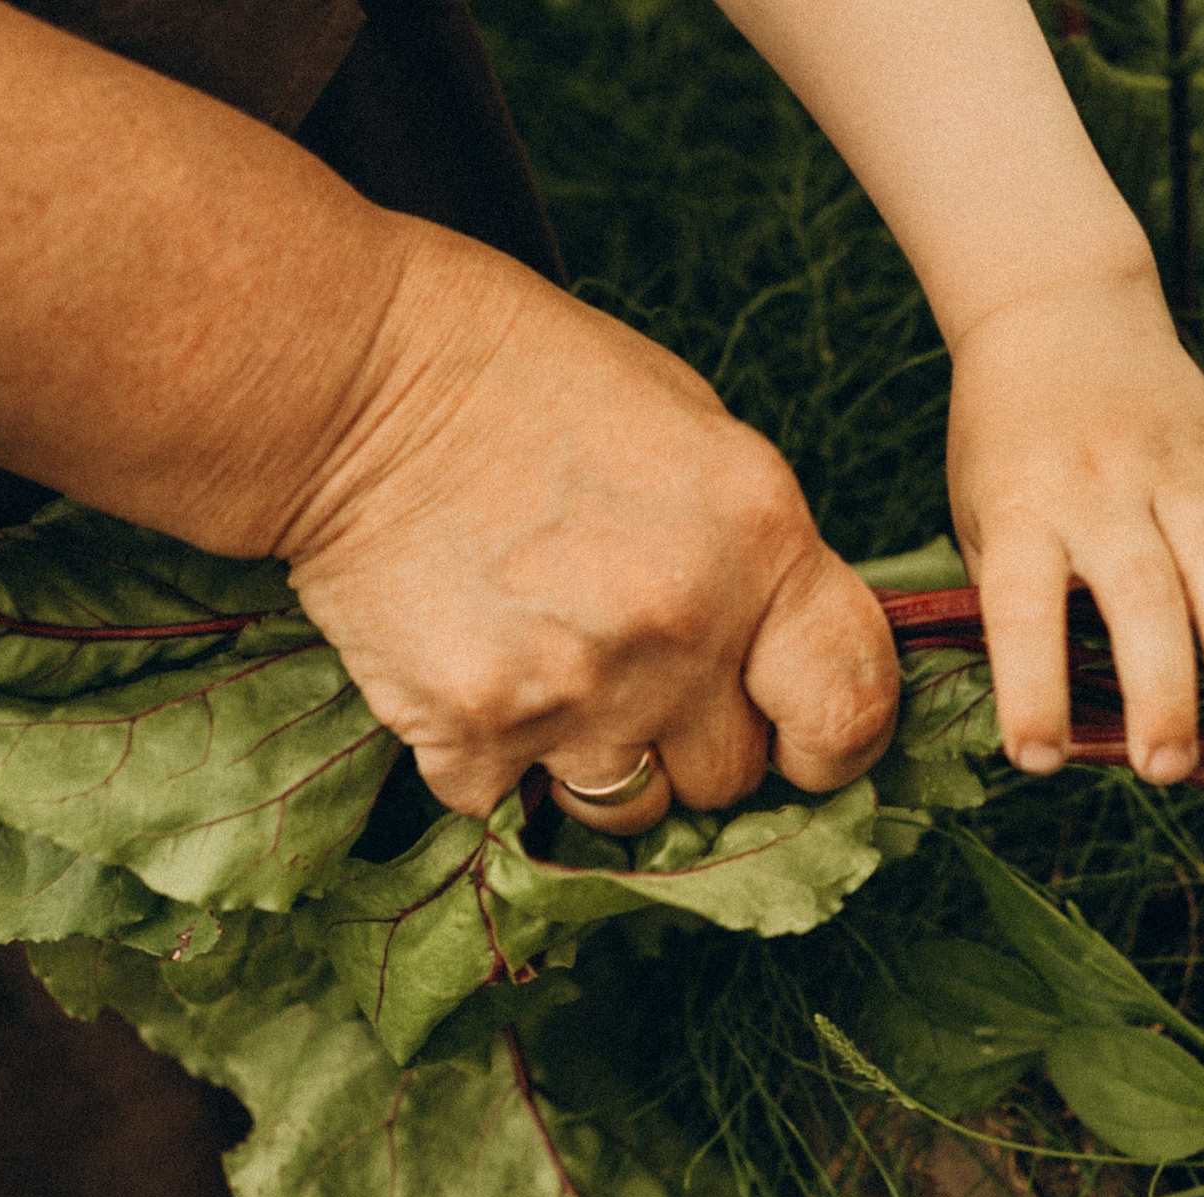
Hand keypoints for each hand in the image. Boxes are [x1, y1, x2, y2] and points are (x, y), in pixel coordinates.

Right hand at [274, 226, 897, 831]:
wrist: (355, 380)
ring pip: (631, 807)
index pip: (848, 710)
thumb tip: (789, 670)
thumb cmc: (535, 386)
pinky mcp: (473, 736)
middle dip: (697, 742)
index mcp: (760, 545)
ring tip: (556, 670)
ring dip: (602, 764)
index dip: (834, 746)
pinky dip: (495, 760)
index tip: (804, 744)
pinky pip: (511, 803)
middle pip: (733, 776)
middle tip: (637, 670)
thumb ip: (760, 564)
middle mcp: (682, 634)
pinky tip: (476, 669)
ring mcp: (577, 695)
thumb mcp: (700, 438)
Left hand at [945, 268, 1203, 784]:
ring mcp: (1172, 464)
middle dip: (1158, 686)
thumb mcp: (980, 517)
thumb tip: (1063, 717)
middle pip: (1138, 592)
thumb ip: (1017, 600)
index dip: (1030, 684)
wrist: (1055, 312)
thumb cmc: (1008, 445)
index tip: (1037, 757)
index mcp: (1021, 509)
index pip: (1020, 606)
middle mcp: (1099, 485)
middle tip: (1169, 766)